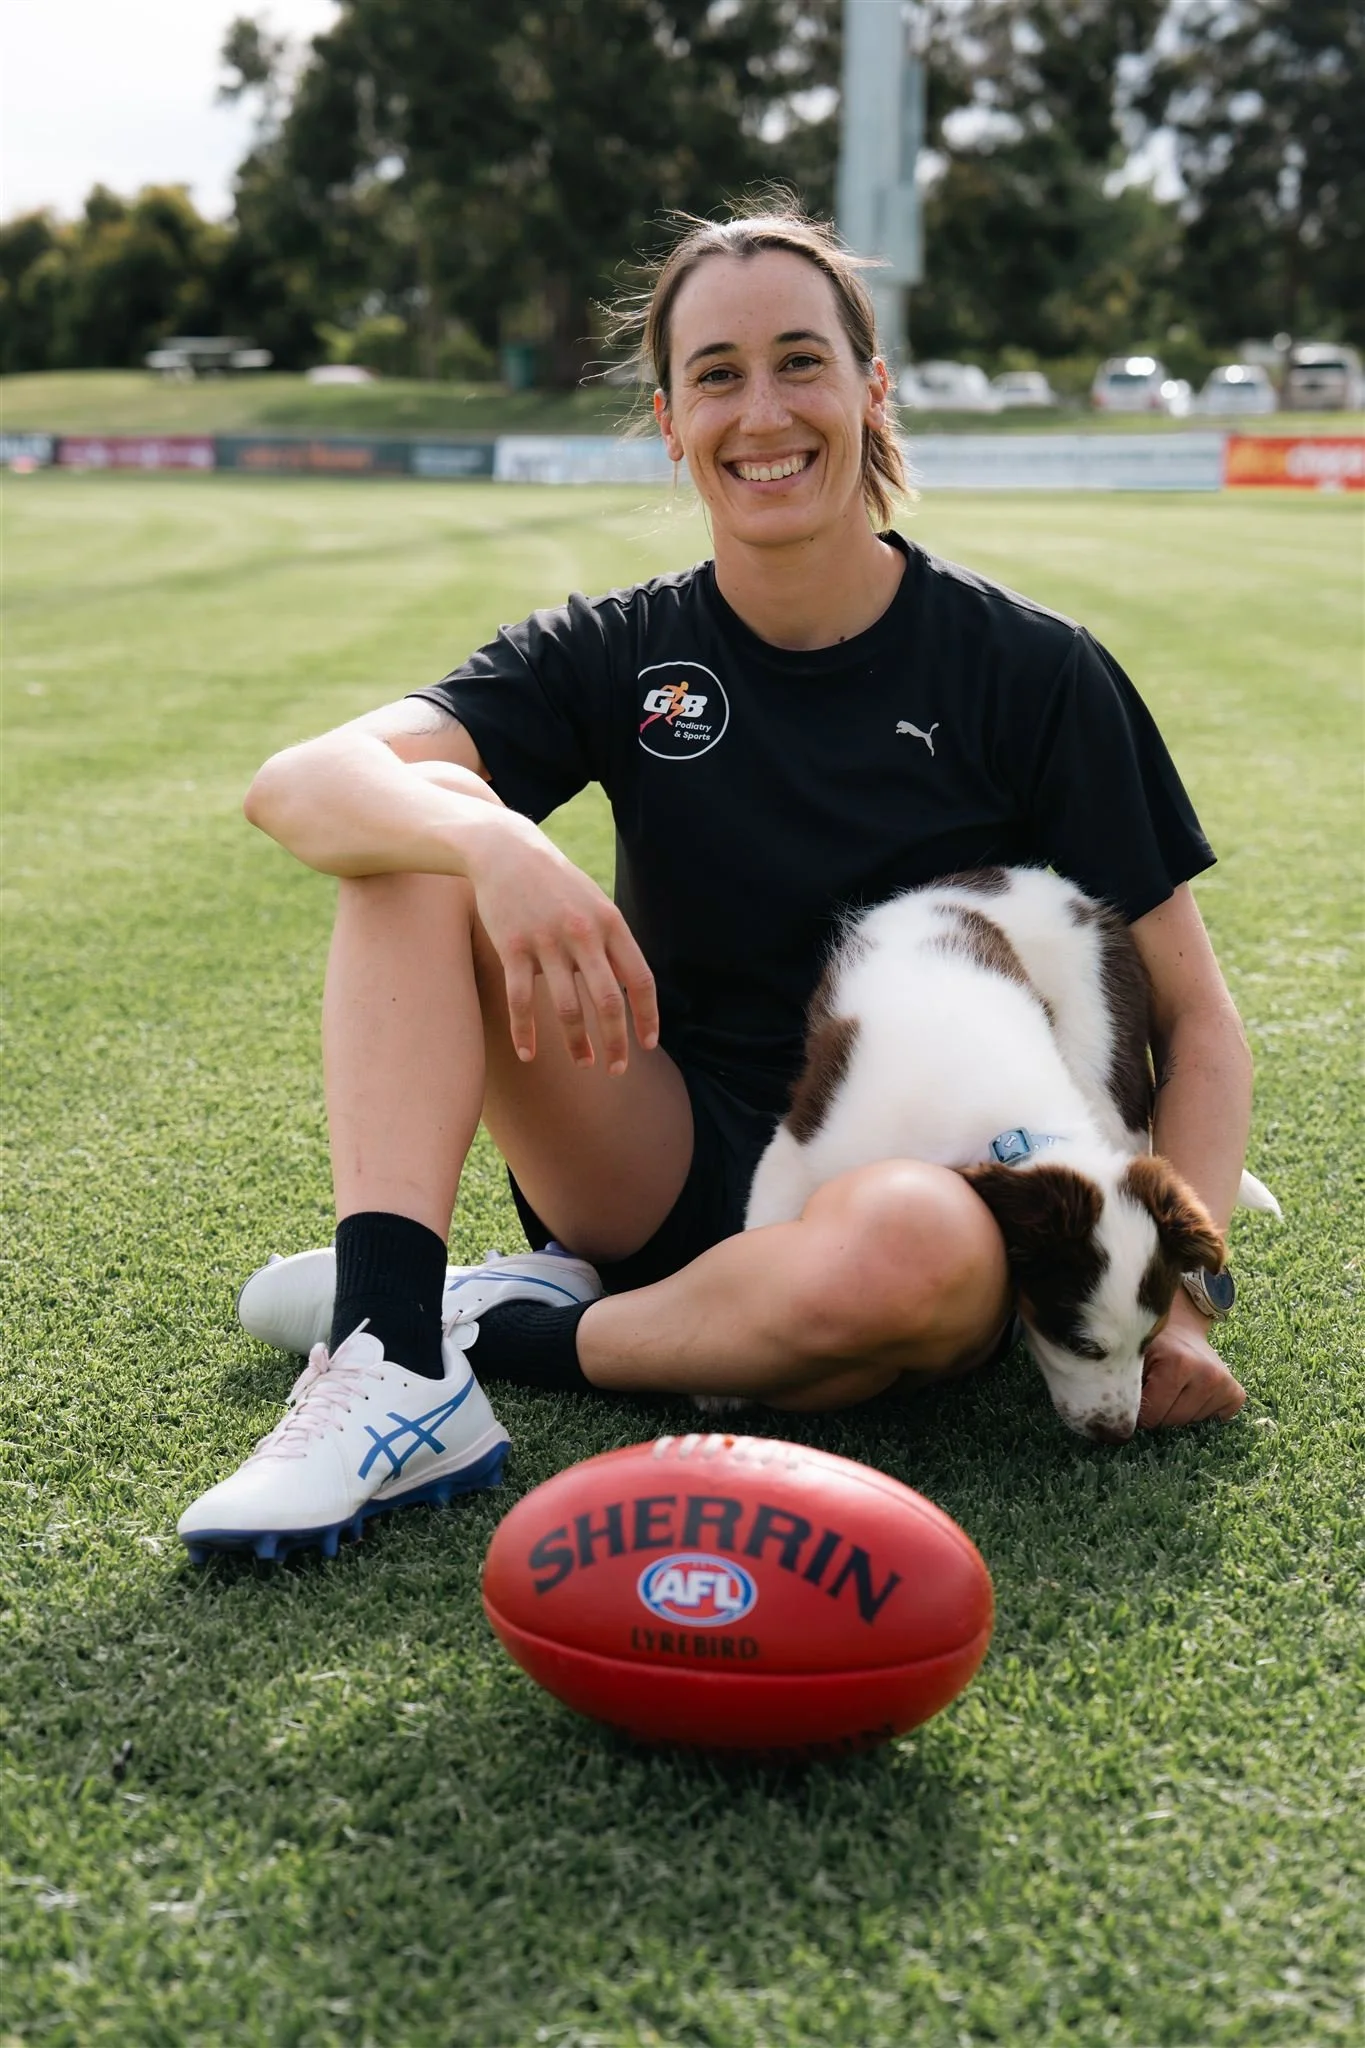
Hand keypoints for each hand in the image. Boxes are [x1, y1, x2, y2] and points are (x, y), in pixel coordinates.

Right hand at [464, 812, 658, 1075]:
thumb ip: (613, 942)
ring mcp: (547, 941)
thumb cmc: (557, 884)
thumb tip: (631, 986)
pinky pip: (521, 999)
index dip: (648, 1017)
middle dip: (616, 1042)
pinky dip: (525, 1031)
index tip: (648, 1045)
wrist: (506, 851)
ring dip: (576, 1043)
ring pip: (566, 1007)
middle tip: (617, 1070)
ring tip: (583, 1064)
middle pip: (608, 1001)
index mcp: (610, 924)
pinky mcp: (513, 947)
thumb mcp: (595, 904)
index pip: (640, 980)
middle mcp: (583, 934)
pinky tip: (529, 1054)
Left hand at [1138, 1299, 1245, 1428]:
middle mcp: (1207, 1374)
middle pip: (1172, 1422)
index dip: (1140, 1410)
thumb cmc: (1152, 1345)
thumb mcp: (1133, 1359)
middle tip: (1157, 1386)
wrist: (1181, 1328)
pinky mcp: (1235, 1393)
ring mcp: (1224, 1384)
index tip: (1139, 1392)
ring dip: (1178, 1412)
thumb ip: (1125, 1388)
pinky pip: (1215, 1421)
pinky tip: (1193, 1393)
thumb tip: (1119, 1428)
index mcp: (1179, 1364)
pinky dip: (1202, 1414)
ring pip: (1191, 1425)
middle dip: (1160, 1411)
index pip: (1152, 1417)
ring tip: (1175, 1387)